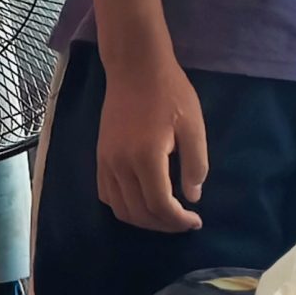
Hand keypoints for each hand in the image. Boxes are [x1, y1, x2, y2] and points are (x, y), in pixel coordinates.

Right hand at [96, 51, 207, 232]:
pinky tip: (143, 202)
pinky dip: (124, 207)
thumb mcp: (193, 125)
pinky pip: (107, 194)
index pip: (159, 205)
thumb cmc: (170, 93)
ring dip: (143, 220)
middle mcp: (119, 165)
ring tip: (166, 217)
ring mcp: (105, 162)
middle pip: (138, 212)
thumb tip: (193, 197)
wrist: (136, 69)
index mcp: (146, 157)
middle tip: (184, 223)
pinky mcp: (100, 157)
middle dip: (163, 225)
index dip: (178, 220)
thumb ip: (195, 163)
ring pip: (120, 208)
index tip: (195, 221)